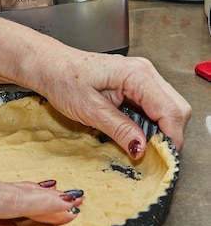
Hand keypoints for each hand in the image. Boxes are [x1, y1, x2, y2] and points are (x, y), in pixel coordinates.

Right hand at [0, 140, 82, 224]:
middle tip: (62, 198)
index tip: (35, 192)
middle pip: (14, 189)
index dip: (18, 191)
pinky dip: (43, 207)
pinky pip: (21, 203)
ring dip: (48, 203)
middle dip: (39, 196)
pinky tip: (60, 209)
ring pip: (23, 196)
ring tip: (69, 204)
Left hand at [30, 45, 190, 156]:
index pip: (171, 110)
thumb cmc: (63, 79)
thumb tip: (140, 147)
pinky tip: (134, 132)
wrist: (49, 66)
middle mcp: (144, 72)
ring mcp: (142, 77)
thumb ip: (118, 128)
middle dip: (169, 134)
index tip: (162, 158)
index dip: (171, 137)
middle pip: (177, 108)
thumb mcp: (89, 110)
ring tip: (139, 144)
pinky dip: (150, 123)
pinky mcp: (136, 85)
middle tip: (151, 154)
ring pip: (168, 108)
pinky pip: (155, 106)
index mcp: (136, 75)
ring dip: (159, 130)